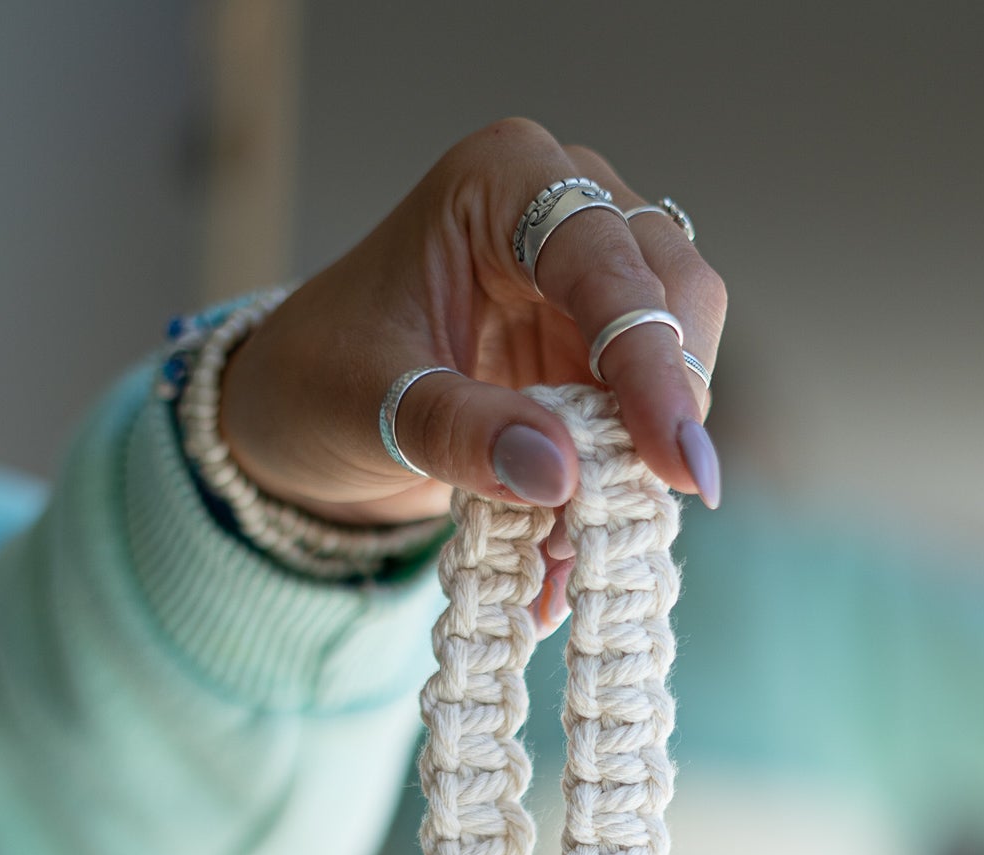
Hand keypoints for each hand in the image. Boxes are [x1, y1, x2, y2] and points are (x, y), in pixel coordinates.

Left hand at [220, 118, 726, 551]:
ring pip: (679, 353)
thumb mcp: (369, 406)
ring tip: (595, 536)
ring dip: (650, 448)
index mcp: (502, 182)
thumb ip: (460, 432)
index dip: (650, 360)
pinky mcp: (598, 348)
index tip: (675, 460)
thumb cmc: (319, 376)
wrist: (304, 408)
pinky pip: (645, 411)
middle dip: (669, 399)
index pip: (606, 259)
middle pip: (674, 292)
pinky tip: (580, 542)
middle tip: (655, 500)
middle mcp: (565, 208)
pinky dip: (626, 478)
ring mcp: (590, 278)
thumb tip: (561, 475)